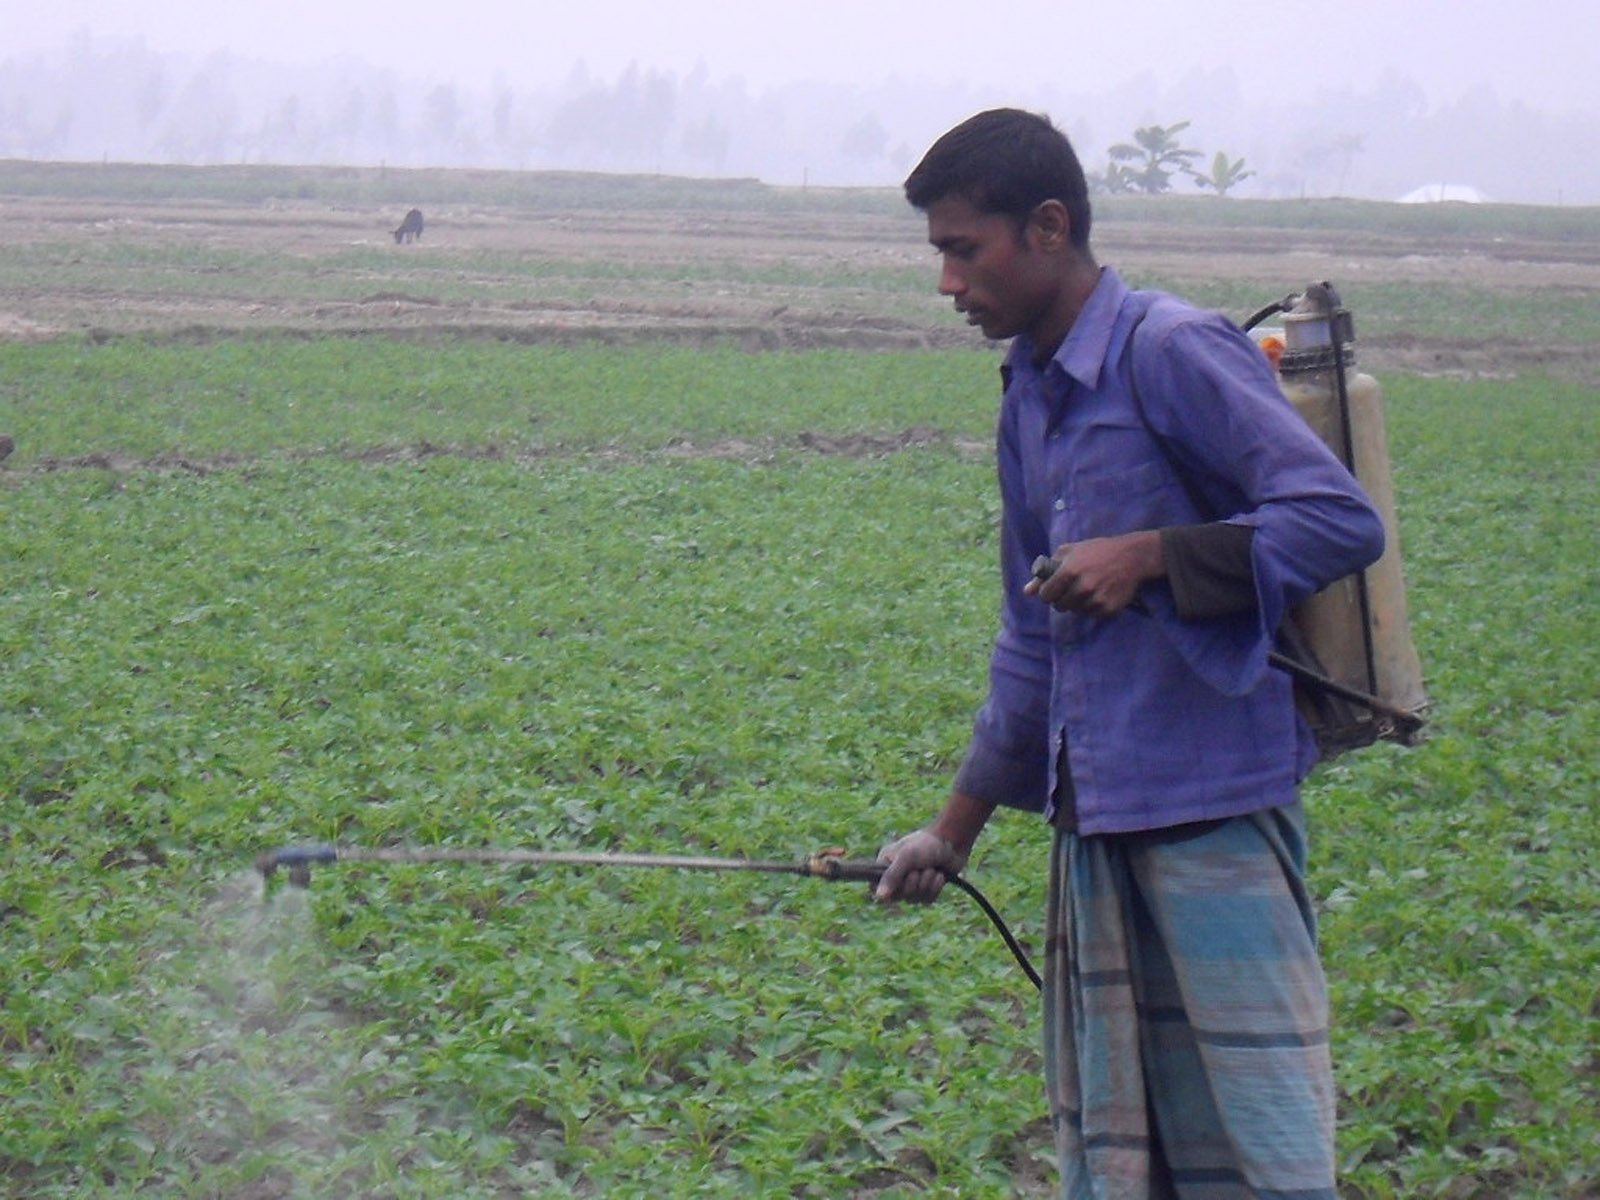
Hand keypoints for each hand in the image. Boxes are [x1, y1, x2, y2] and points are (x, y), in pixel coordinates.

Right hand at [874, 829, 967, 903]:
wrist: (953, 841)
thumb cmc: (926, 844)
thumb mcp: (906, 858)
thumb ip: (892, 876)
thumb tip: (879, 897)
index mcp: (885, 864)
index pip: (874, 887)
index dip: (885, 890)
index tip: (897, 883)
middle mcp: (897, 875)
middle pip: (898, 896)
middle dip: (913, 883)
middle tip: (919, 868)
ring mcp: (912, 883)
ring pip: (915, 899)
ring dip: (926, 883)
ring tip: (931, 868)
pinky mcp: (927, 889)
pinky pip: (928, 900)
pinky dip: (935, 887)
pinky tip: (939, 874)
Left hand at [1024, 532, 1161, 615]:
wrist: (1132, 557)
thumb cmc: (1097, 550)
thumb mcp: (1068, 552)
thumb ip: (1045, 571)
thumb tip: (1027, 592)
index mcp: (1069, 571)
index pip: (1045, 595)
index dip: (1047, 593)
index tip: (1053, 589)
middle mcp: (1082, 587)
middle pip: (1059, 606)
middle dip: (1062, 599)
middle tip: (1072, 589)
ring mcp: (1096, 599)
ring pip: (1075, 612)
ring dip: (1077, 604)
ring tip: (1087, 589)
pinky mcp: (1109, 608)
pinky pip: (1092, 615)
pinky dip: (1093, 608)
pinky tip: (1099, 594)